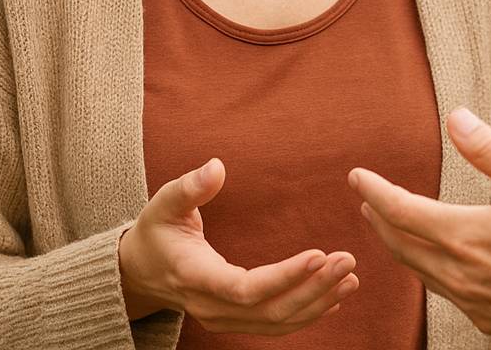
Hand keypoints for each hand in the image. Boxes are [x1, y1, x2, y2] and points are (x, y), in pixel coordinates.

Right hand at [117, 158, 359, 332]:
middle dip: (314, 287)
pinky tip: (335, 296)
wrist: (140, 272)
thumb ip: (190, 187)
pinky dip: (307, 314)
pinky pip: (275, 325)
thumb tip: (216, 166)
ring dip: (317, 302)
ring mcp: (223, 318)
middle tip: (347, 261)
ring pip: (276, 321)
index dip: (285, 276)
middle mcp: (211, 306)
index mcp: (195, 276)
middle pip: (270, 309)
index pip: (246, 287)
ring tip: (350, 278)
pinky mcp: (235, 319)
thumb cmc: (156, 231)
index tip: (319, 253)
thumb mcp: (164, 203)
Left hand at [350, 109, 490, 349]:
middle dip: (376, 217)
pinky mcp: (481, 317)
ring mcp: (467, 299)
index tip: (356, 175)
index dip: (374, 190)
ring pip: (414, 269)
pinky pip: (437, 288)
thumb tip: (457, 119)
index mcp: (466, 235)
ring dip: (395, 242)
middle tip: (364, 197)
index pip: (400, 210)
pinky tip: (432, 259)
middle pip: (398, 242)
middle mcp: (456, 271)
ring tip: (388, 224)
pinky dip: (420, 266)